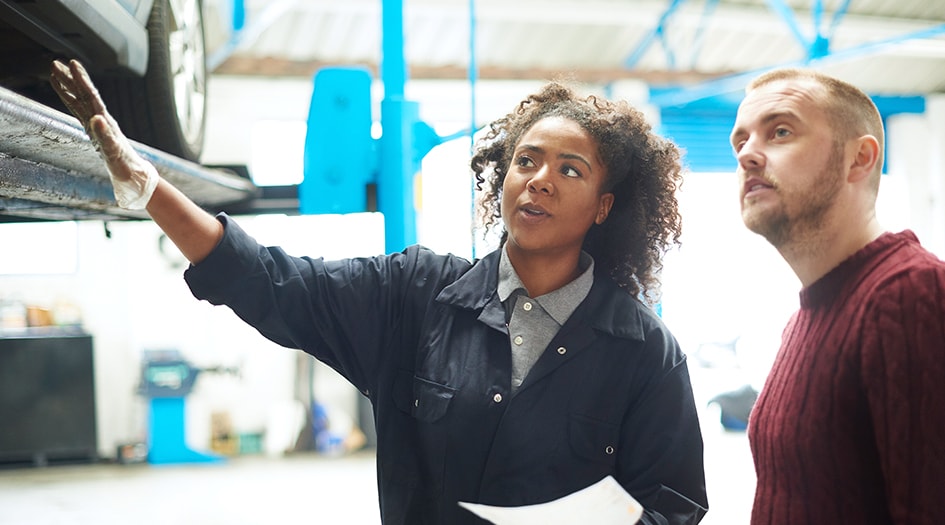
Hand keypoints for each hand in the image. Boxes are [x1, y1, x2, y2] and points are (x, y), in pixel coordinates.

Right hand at [49, 59, 157, 209]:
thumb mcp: (114, 152)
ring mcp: (97, 124)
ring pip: (80, 100)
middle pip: (84, 94)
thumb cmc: (125, 165)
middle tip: (56, 63)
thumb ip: (105, 135)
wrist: (133, 174)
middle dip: (70, 78)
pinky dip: (71, 100)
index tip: (72, 64)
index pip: (91, 96)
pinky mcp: (94, 131)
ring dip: (69, 86)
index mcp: (105, 122)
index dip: (81, 80)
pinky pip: (80, 111)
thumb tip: (96, 118)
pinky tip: (67, 94)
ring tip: (56, 72)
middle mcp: (101, 119)